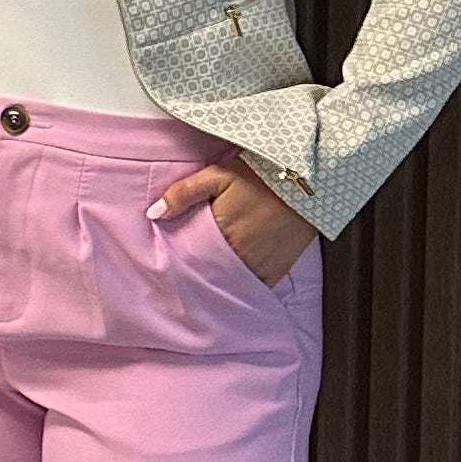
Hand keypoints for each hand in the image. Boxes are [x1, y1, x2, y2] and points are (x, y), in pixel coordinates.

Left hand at [154, 162, 316, 288]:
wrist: (307, 179)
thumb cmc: (258, 175)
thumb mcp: (217, 175)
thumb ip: (183, 194)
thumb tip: (153, 213)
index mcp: (222, 233)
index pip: (192, 258)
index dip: (180, 261)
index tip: (168, 263)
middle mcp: (241, 256)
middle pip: (210, 273)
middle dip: (198, 273)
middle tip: (186, 273)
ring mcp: (261, 266)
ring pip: (232, 283)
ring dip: (220, 280)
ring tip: (208, 277)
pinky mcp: (278, 270)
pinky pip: (255, 286)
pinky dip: (243, 284)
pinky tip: (233, 280)